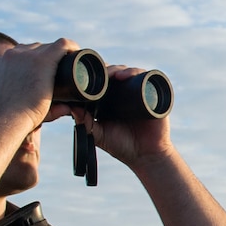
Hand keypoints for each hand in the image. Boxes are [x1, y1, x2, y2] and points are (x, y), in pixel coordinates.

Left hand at [0, 39, 75, 125]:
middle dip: (52, 53)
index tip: (73, 50)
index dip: (71, 46)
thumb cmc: (30, 114)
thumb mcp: (53, 106)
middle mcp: (25, 54)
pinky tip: (22, 71)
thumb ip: (63, 105)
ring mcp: (10, 56)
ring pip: (28, 47)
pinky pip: (13, 55)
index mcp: (42, 61)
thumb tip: (68, 107)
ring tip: (38, 66)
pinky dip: (19, 60)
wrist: (5, 119)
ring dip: (35, 54)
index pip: (62, 43)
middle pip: (44, 45)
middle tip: (56, 63)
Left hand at [52, 63, 174, 166]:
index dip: (96, 74)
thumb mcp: (100, 135)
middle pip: (116, 73)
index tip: (87, 73)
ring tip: (114, 75)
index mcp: (110, 100)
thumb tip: (72, 108)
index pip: (103, 81)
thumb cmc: (122, 147)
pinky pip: (147, 78)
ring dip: (121, 70)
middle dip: (108, 69)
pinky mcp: (153, 95)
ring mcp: (139, 93)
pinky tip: (128, 76)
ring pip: (130, 73)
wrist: (147, 156)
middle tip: (101, 73)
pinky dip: (138, 73)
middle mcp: (125, 94)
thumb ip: (86, 124)